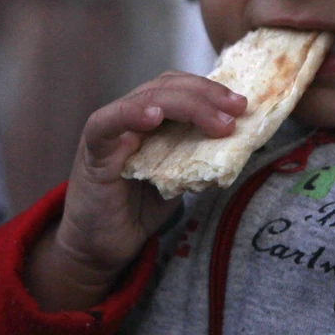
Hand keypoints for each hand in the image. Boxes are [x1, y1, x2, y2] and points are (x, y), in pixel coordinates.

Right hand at [24, 71, 246, 311]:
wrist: (99, 247)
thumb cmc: (136, 212)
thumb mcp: (178, 179)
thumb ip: (197, 157)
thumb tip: (236, 143)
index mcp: (149, 120)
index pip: (178, 88)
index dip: (210, 91)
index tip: (241, 106)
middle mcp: (128, 117)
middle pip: (166, 87)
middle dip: (205, 94)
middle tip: (237, 110)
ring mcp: (110, 130)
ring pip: (145, 98)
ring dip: (186, 104)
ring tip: (216, 122)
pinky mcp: (93, 150)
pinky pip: (107, 123)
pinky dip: (131, 114)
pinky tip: (154, 116)